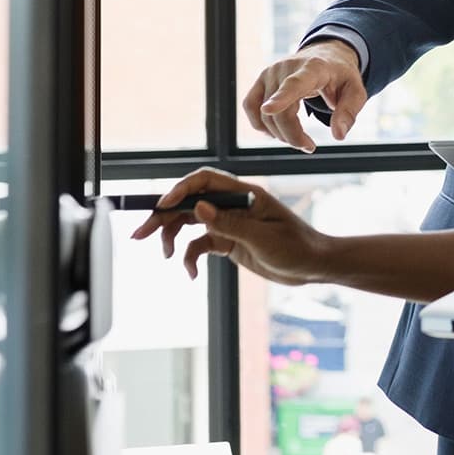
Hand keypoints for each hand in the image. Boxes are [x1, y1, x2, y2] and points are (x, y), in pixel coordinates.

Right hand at [130, 167, 330, 284]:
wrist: (314, 266)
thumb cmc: (297, 247)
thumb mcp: (263, 238)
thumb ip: (229, 224)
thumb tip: (197, 208)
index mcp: (245, 194)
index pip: (205, 181)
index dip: (180, 189)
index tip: (161, 207)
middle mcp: (234, 205)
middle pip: (190, 202)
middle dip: (163, 216)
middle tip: (139, 234)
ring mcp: (230, 223)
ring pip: (190, 223)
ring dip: (173, 237)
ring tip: (167, 256)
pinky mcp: (229, 241)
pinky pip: (200, 245)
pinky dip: (190, 257)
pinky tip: (191, 274)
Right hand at [242, 40, 367, 152]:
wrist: (327, 56)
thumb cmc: (341, 76)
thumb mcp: (356, 92)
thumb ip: (349, 112)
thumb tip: (339, 136)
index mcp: (313, 69)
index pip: (294, 84)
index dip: (281, 98)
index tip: (268, 109)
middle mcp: (286, 68)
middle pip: (279, 111)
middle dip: (292, 136)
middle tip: (309, 147)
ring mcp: (270, 73)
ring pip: (263, 113)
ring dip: (279, 134)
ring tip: (299, 137)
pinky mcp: (261, 80)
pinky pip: (250, 106)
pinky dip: (261, 124)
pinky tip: (278, 130)